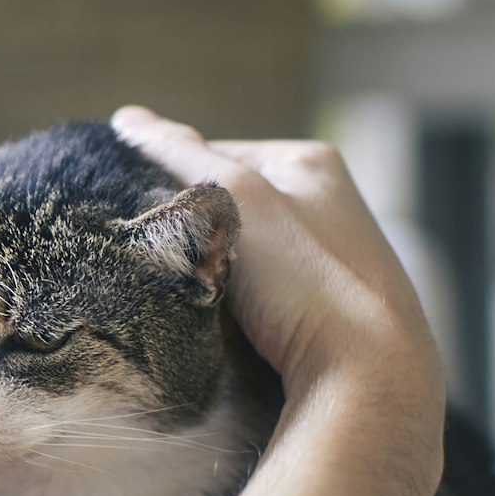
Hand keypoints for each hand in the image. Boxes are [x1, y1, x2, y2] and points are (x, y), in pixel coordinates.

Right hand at [112, 106, 445, 425]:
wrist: (365, 376)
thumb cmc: (306, 278)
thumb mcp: (234, 200)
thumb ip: (179, 156)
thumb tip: (128, 119)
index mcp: (311, 162)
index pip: (213, 153)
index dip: (171, 182)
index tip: (147, 217)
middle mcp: (327, 203)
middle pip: (227, 204)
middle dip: (194, 229)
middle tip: (171, 259)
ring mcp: (329, 258)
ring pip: (241, 252)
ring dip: (212, 270)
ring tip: (199, 294)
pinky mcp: (326, 307)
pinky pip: (261, 292)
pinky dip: (237, 303)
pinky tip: (229, 323)